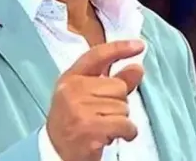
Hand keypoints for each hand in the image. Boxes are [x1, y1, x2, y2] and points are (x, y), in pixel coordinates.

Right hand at [46, 40, 145, 160]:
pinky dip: (127, 133)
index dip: (119, 48)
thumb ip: (114, 81)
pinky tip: (114, 136)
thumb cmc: (74, 123)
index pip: (97, 55)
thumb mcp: (88, 98)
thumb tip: (137, 67)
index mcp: (71, 78)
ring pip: (123, 107)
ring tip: (104, 127)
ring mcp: (79, 108)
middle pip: (118, 86)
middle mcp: (72, 89)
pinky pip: (125, 124)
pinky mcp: (90, 127)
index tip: (139, 46)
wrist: (56, 152)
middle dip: (118, 103)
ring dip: (121, 120)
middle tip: (102, 115)